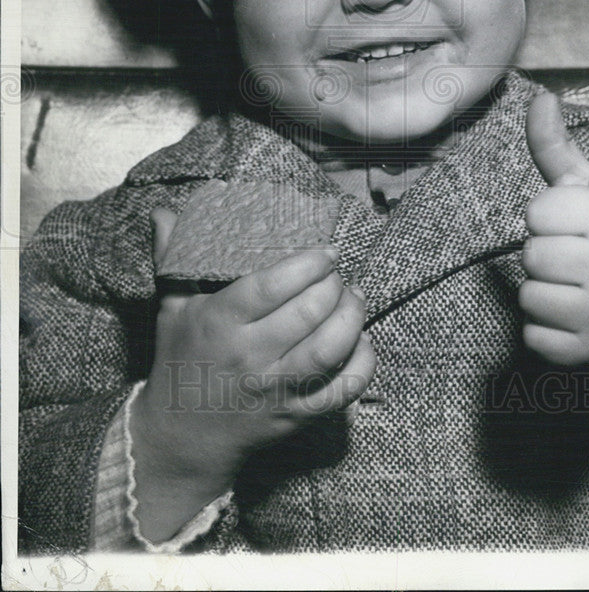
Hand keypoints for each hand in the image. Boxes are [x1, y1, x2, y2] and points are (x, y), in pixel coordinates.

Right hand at [131, 206, 374, 540]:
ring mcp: (275, 390)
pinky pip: (342, 390)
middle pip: (308, 313)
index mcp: (220, 324)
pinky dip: (362, 363)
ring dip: (352, 318)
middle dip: (333, 285)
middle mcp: (250, 357)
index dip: (307, 264)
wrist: (180, 438)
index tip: (326, 252)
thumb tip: (164, 213)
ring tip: (355, 298)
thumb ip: (173, 257)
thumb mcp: (171, 308)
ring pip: (330, 350)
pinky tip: (362, 341)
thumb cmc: (181, 361)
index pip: (271, 286)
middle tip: (337, 275)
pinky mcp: (296, 415)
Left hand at [519, 92, 588, 366]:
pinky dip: (545, 328)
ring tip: (574, 286)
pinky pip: (533, 336)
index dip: (546, 218)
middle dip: (544, 254)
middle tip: (574, 258)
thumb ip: (557, 146)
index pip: (534, 214)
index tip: (572, 226)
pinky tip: (574, 315)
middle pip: (529, 256)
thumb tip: (539, 97)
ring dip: (542, 291)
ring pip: (528, 297)